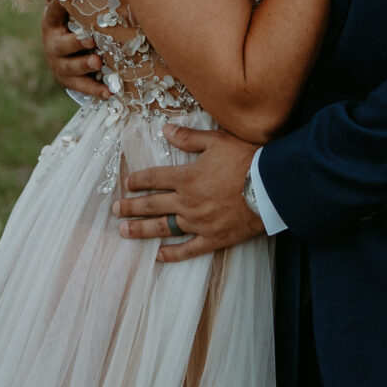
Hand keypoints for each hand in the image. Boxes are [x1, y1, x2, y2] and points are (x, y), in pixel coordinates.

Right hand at [40, 0, 104, 98]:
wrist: (62, 55)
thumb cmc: (71, 22)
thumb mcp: (66, 7)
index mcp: (52, 23)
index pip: (52, 14)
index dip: (56, 6)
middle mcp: (53, 44)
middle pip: (61, 44)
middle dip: (75, 42)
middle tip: (90, 39)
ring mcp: (59, 65)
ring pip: (70, 67)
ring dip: (84, 65)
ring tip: (97, 61)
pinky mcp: (69, 82)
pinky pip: (82, 88)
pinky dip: (96, 89)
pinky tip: (109, 91)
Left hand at [114, 126, 263, 262]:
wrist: (272, 187)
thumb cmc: (247, 160)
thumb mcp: (217, 141)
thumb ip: (189, 137)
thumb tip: (166, 130)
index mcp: (187, 177)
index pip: (154, 178)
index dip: (138, 180)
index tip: (127, 184)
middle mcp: (187, 202)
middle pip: (152, 205)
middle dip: (131, 207)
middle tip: (115, 210)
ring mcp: (198, 223)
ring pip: (163, 228)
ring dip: (141, 230)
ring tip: (123, 232)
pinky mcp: (212, 238)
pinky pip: (187, 249)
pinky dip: (171, 254)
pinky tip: (157, 256)